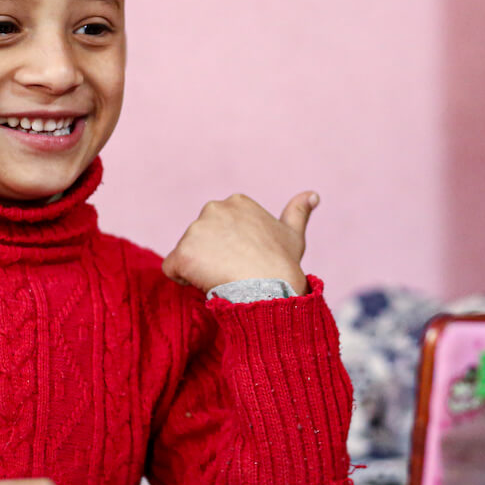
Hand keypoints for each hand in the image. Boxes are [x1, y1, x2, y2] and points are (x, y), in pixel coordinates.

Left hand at [162, 192, 316, 294]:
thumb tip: (313, 194)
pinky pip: (172, 268)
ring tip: (223, 278)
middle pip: (200, 239)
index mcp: (236, 202)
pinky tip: (205, 283)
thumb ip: (298, 211)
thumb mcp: (293, 235)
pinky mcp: (182, 252)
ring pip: (187, 254)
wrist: (271, 289)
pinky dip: (183, 279)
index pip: (219, 228)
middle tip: (234, 271)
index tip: (245, 260)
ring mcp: (196, 230)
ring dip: (199, 268)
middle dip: (211, 256)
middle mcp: (213, 208)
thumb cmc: (283, 265)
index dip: (229, 248)